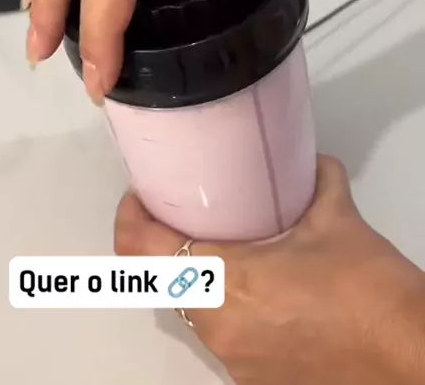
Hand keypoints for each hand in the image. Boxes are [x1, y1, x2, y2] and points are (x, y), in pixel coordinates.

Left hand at [115, 157, 424, 384]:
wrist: (408, 354)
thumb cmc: (369, 291)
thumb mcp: (337, 217)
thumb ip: (314, 180)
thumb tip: (308, 164)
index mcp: (226, 282)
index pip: (141, 252)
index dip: (130, 219)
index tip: (139, 198)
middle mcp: (218, 327)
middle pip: (161, 281)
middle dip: (167, 245)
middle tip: (187, 214)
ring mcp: (234, 360)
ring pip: (193, 311)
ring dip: (197, 279)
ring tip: (227, 250)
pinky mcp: (254, 380)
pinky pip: (224, 336)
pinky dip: (228, 310)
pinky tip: (261, 292)